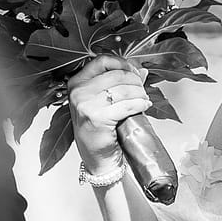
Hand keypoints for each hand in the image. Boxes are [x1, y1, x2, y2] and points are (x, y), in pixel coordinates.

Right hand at [68, 55, 150, 174]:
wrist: (96, 159)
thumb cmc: (100, 132)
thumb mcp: (104, 104)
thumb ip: (120, 84)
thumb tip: (141, 70)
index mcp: (76, 82)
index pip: (102, 61)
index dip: (123, 64)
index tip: (135, 73)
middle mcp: (78, 91)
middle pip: (116, 74)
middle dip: (136, 82)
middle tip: (143, 91)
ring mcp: (85, 104)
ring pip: (123, 89)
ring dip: (140, 93)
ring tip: (145, 100)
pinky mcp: (97, 117)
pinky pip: (126, 105)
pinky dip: (139, 104)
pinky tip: (144, 106)